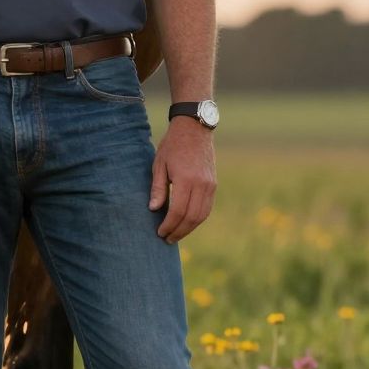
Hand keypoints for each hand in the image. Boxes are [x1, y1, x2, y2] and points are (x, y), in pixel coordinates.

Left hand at [149, 120, 214, 242]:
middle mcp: (201, 184)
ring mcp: (210, 185)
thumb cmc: (172, 145)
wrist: (194, 129)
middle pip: (191, 217)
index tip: (160, 232)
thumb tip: (154, 209)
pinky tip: (187, 222)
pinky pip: (207, 207)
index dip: (169, 225)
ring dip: (189, 228)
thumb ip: (158, 188)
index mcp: (186, 179)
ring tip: (176, 234)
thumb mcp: (159, 164)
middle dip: (179, 231)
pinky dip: (197, 218)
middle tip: (167, 239)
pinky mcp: (213, 184)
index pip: (178, 211)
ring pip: (202, 215)